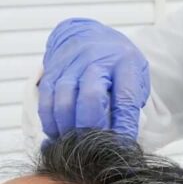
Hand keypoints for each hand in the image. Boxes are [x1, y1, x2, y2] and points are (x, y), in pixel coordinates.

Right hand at [37, 18, 149, 138]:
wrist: (88, 34)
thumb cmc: (116, 62)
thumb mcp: (135, 77)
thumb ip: (130, 105)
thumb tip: (122, 141)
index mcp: (124, 63)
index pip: (124, 100)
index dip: (122, 128)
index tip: (121, 147)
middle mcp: (96, 61)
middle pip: (90, 99)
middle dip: (92, 130)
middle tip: (95, 149)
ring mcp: (70, 65)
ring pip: (64, 103)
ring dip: (69, 131)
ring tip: (76, 146)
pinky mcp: (50, 72)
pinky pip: (47, 102)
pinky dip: (51, 124)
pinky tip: (59, 134)